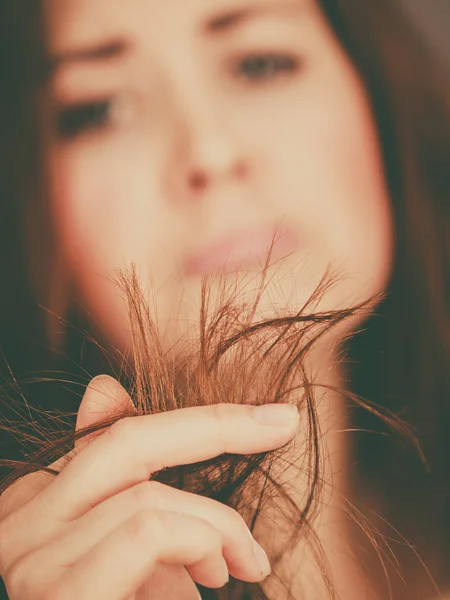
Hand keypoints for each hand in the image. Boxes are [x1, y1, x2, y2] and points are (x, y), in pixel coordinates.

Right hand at [0, 376, 298, 599]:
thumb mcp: (121, 547)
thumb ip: (122, 480)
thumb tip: (103, 387)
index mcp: (36, 504)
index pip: (117, 436)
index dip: (197, 419)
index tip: (270, 414)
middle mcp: (20, 526)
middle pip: (127, 443)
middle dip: (216, 425)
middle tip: (283, 424)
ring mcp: (31, 564)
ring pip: (150, 500)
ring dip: (216, 527)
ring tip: (237, 566)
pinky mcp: (58, 599)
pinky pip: (146, 533)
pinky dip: (197, 542)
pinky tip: (212, 578)